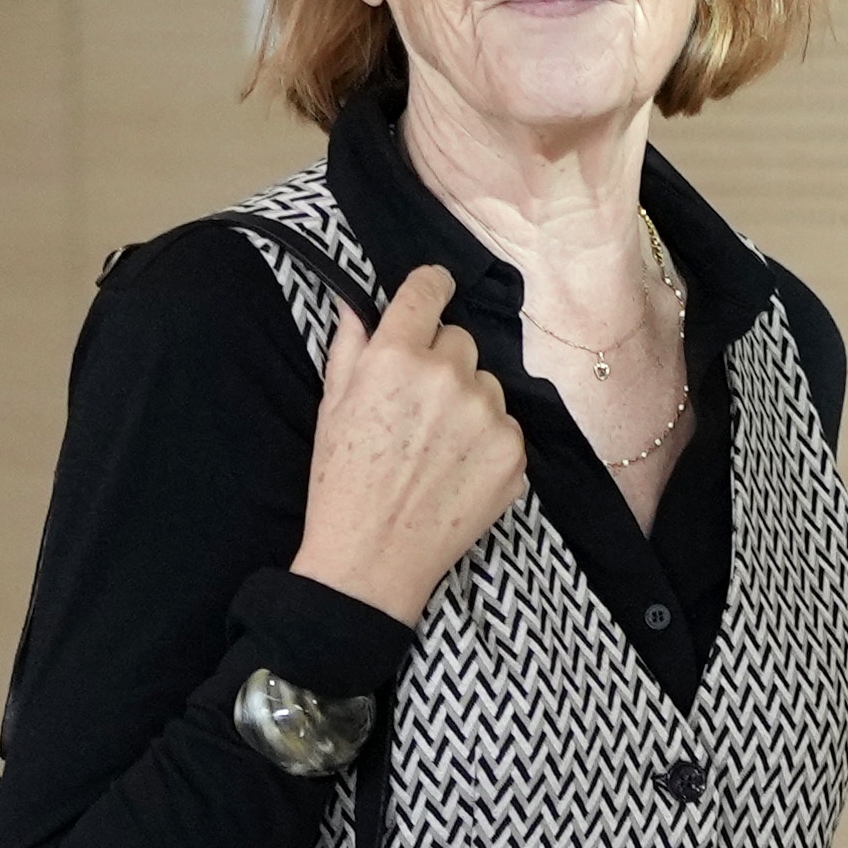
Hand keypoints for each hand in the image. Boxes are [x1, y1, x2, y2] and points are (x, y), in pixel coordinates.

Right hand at [285, 264, 527, 622]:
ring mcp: (488, 416)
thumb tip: (357, 302)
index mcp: (396, 356)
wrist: (372, 559)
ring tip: (435, 447)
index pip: (429, 287)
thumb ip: (351, 345)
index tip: (432, 294)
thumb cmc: (342, 483)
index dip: (430, 288)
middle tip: (415, 408)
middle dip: (441, 362)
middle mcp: (448, 377)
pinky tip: (456, 471)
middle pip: (460, 340)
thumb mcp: (332, 406)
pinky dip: (487, 442)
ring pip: (487, 384)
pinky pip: (506, 425)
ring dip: (468, 402)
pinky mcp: (514, 453)